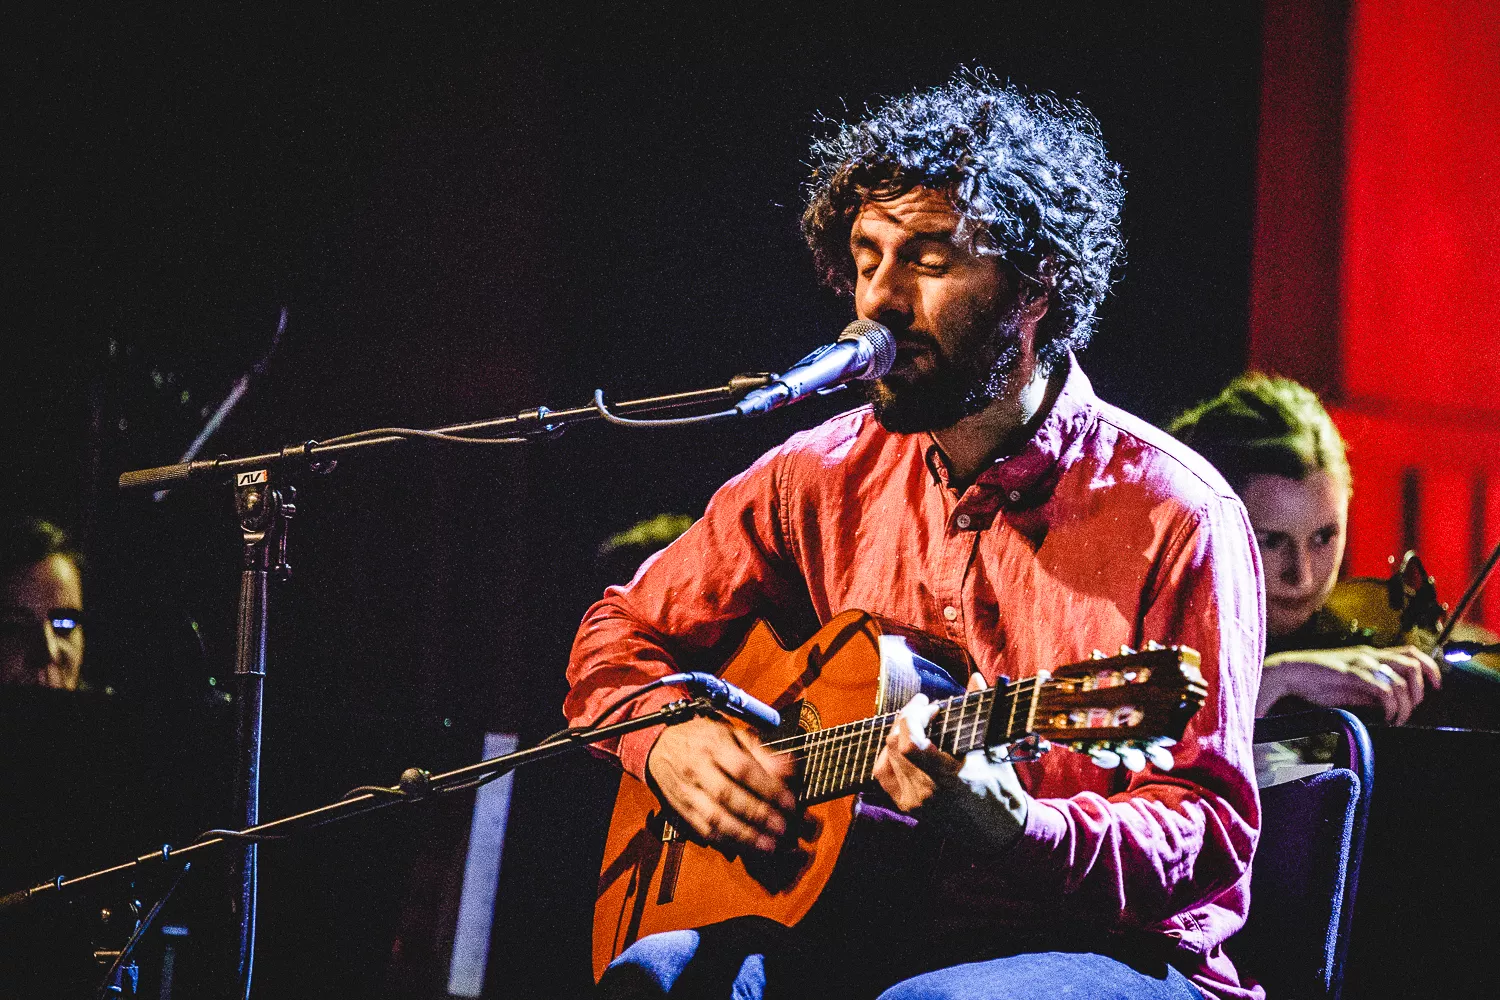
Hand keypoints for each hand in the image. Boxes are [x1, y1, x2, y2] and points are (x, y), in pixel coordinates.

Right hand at [645, 715, 795, 854]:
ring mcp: (687, 791)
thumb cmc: (703, 739)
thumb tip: (788, 769)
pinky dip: (726, 841)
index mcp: (713, 745)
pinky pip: (703, 830)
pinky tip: (746, 847)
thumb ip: (761, 752)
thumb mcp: (732, 734)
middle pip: (728, 795)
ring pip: (714, 818)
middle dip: (758, 815)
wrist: (659, 746)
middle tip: (782, 829)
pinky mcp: (681, 810)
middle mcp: (697, 768)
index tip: (789, 803)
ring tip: (768, 845)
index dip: (768, 788)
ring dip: (744, 835)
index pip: (743, 769)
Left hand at [872, 674, 1028, 850]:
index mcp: (948, 778)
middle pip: (895, 744)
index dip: (912, 717)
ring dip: (897, 733)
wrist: (998, 830)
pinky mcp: (906, 806)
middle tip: (924, 706)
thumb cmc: (1000, 788)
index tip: (929, 704)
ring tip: (916, 722)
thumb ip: (981, 710)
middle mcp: (925, 792)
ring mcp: (912, 801)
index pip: (910, 745)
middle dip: (907, 718)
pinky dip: (888, 754)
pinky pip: (883, 773)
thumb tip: (975, 678)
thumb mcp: (994, 748)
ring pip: (887, 756)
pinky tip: (902, 744)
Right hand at [1260, 644, 1441, 723]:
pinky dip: (1391, 707)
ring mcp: (1361, 663)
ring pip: (1402, 679)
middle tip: (1410, 709)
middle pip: (1413, 664)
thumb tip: (1390, 703)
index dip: (1430, 668)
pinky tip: (1386, 717)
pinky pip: (1384, 690)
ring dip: (1406, 704)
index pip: (1412, 653)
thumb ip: (1370, 690)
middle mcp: (1370, 655)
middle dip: (1420, 691)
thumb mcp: (1349, 684)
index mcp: (1370, 654)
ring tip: (1397, 718)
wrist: (1289, 672)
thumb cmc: (1315, 679)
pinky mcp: (1352, 675)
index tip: (1435, 687)